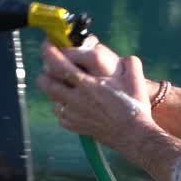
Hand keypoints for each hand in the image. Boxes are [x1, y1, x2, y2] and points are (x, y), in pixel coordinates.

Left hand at [36, 38, 157, 152]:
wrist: (133, 135)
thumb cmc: (134, 106)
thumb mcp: (136, 79)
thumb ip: (129, 62)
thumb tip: (123, 57)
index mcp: (88, 84)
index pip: (60, 65)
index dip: (49, 52)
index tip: (49, 45)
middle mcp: (76, 99)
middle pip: (46, 83)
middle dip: (45, 72)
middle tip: (52, 66)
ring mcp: (74, 114)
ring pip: (51, 99)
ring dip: (53, 89)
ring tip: (64, 84)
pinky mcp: (74, 126)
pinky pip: (59, 113)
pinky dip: (62, 106)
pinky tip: (73, 103)